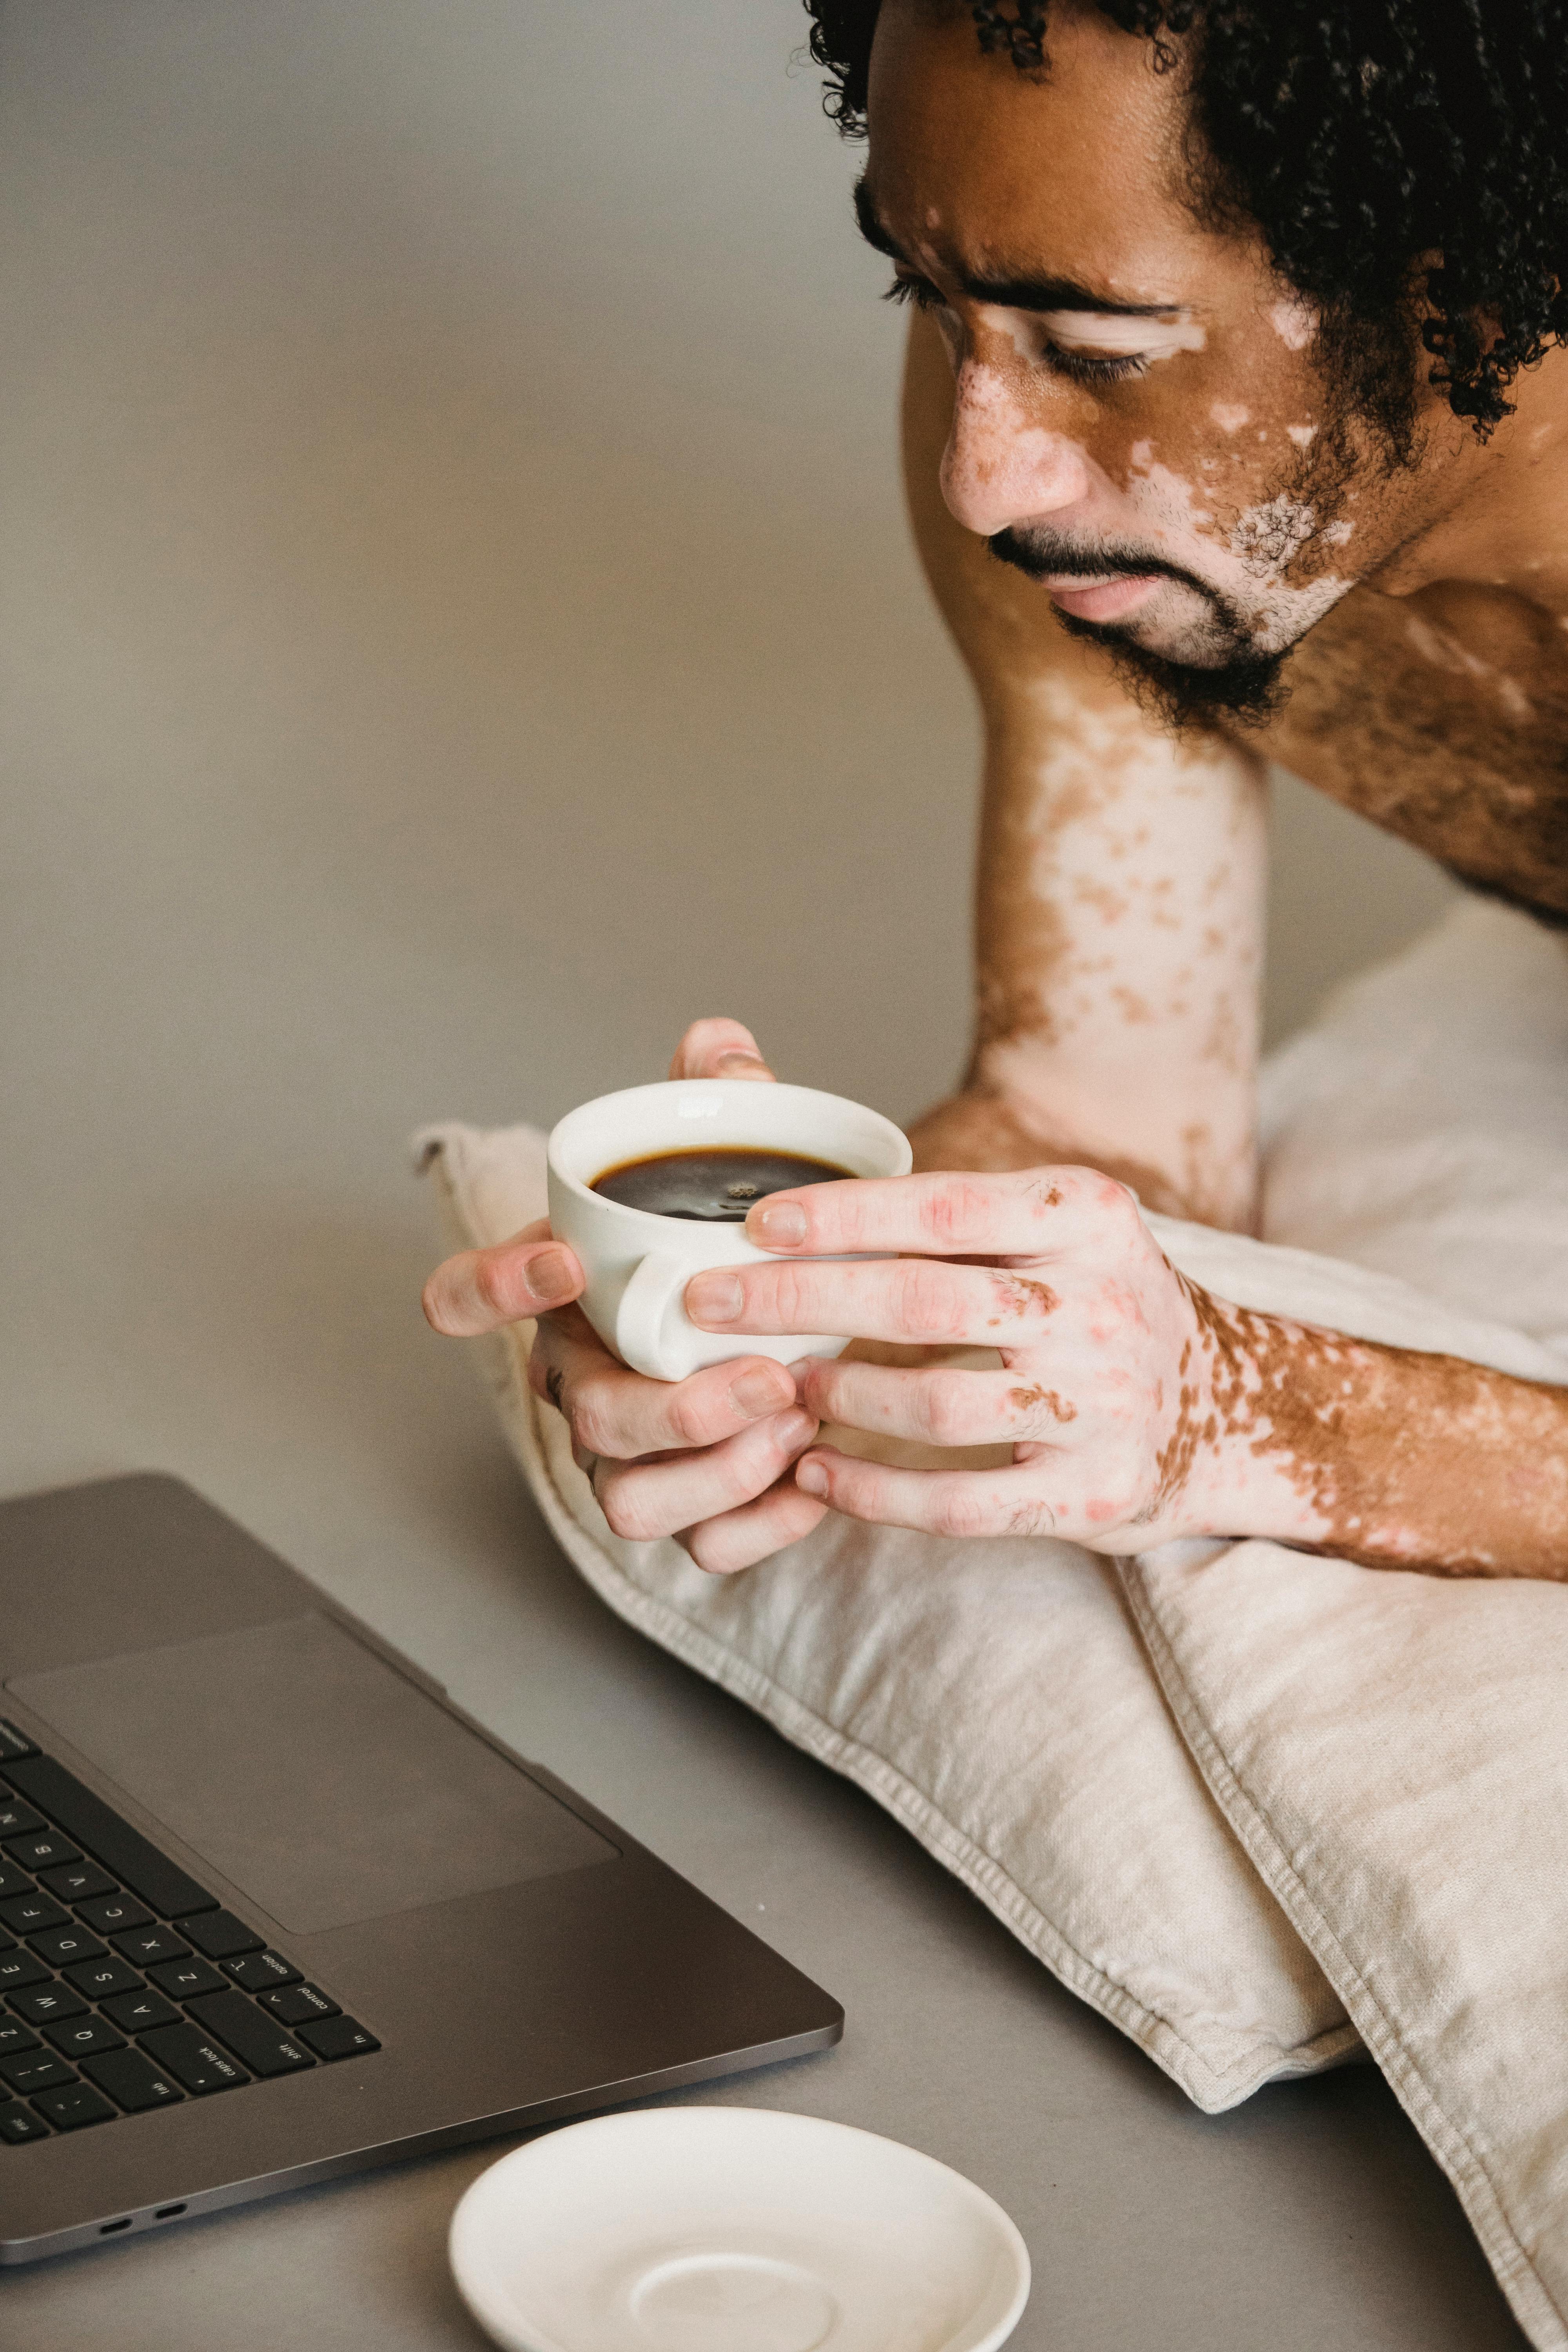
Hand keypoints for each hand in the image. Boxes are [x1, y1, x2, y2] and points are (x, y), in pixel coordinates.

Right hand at [421, 1018, 829, 1571]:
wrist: (805, 1304)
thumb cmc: (736, 1229)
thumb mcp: (731, 1155)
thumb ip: (719, 1095)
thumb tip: (720, 1044)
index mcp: (559, 1293)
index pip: (465, 1296)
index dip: (495, 1286)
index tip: (565, 1259)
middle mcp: (577, 1379)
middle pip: (581, 1418)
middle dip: (671, 1407)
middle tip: (767, 1374)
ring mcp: (625, 1451)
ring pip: (626, 1499)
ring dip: (712, 1469)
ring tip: (794, 1420)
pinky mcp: (688, 1506)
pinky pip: (700, 1544)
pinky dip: (758, 1520)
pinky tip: (814, 1476)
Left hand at [684, 1164, 1235, 1552]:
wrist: (1232, 1408)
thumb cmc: (1100, 1302)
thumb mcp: (1060, 1227)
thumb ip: (956, 1212)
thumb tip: (801, 1198)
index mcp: (1086, 1218)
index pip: (940, 1210)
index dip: (839, 1216)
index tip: (753, 1223)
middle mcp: (1101, 1305)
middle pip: (920, 1302)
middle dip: (798, 1302)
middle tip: (709, 1303)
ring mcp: (1102, 1405)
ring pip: (933, 1404)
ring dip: (835, 1397)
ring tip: (777, 1388)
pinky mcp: (1093, 1492)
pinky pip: (959, 1500)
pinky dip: (875, 1491)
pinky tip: (819, 1473)